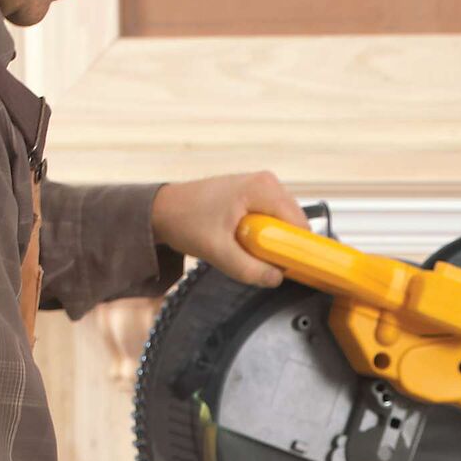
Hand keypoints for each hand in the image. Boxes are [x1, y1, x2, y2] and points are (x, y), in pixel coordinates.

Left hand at [150, 171, 308, 286]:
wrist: (162, 208)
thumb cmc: (185, 222)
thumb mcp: (218, 252)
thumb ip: (249, 269)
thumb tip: (277, 278)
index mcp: (263, 188)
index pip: (299, 225)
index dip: (296, 250)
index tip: (284, 268)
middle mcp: (268, 181)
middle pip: (295, 224)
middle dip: (282, 246)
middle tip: (258, 259)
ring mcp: (262, 185)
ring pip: (285, 223)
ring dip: (272, 241)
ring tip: (247, 248)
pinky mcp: (255, 193)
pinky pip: (273, 219)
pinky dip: (265, 234)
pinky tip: (245, 240)